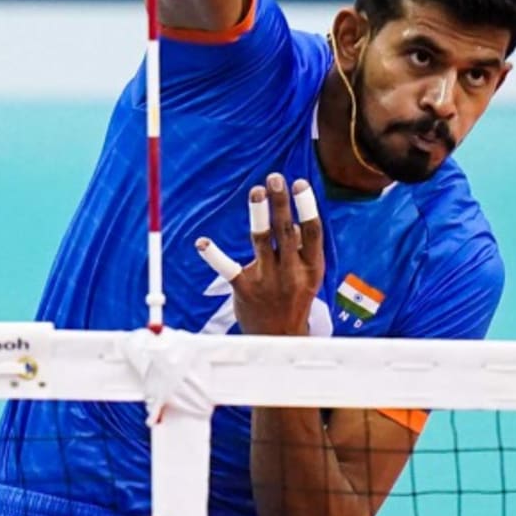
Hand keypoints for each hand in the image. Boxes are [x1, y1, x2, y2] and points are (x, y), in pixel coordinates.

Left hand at [196, 173, 325, 338]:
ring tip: (256, 191)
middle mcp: (292, 273)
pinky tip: (203, 243)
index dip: (306, 206)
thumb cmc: (294, 296)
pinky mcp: (245, 290)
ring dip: (259, 214)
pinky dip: (215, 256)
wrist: (280, 337)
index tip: (299, 183)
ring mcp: (268, 281)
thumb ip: (302, 247)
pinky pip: (229, 269)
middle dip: (281, 202)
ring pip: (262, 241)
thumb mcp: (309, 274)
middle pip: (286, 231)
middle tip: (275, 178)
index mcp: (312, 267)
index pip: (312, 232)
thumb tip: (291, 213)